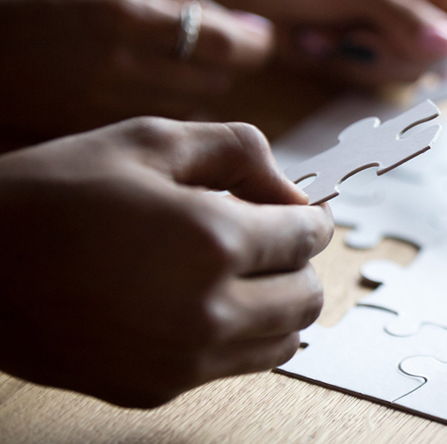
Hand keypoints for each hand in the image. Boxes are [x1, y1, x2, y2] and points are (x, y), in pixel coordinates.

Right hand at [0, 0, 273, 136]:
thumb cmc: (39, 17)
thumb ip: (184, 7)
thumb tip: (252, 28)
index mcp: (122, 16)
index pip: (222, 40)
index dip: (251, 46)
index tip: (257, 44)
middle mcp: (118, 66)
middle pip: (216, 81)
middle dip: (219, 70)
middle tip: (197, 59)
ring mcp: (107, 110)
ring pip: (194, 112)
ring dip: (194, 98)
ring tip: (152, 79)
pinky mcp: (101, 145)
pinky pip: (163, 138)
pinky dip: (167, 125)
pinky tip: (139, 110)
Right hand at [0, 117, 332, 406]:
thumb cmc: (54, 194)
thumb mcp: (150, 141)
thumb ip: (240, 153)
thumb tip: (294, 191)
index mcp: (211, 241)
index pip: (308, 237)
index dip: (310, 218)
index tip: (298, 212)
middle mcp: (206, 311)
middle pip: (308, 296)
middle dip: (299, 262)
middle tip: (267, 239)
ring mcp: (182, 360)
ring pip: (284, 340)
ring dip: (279, 303)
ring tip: (239, 272)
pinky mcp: (157, 388)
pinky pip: (236, 365)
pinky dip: (241, 334)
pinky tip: (203, 303)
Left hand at [169, 0, 446, 85]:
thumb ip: (404, 18)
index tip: (427, 68)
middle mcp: (421, 0)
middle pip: (441, 56)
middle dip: (393, 56)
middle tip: (353, 38)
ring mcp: (397, 30)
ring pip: (411, 74)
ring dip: (365, 64)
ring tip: (329, 36)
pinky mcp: (373, 54)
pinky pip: (383, 82)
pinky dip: (352, 72)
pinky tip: (325, 47)